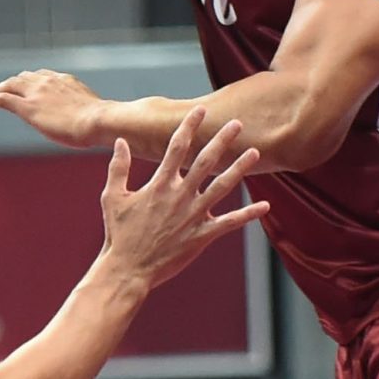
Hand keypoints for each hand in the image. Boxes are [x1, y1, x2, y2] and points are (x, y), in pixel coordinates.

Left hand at [0, 68, 108, 149]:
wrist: (97, 121)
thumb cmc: (102, 122)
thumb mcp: (94, 111)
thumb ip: (86, 110)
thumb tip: (94, 121)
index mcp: (65, 80)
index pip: (44, 76)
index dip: (33, 80)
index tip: (28, 84)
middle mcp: (48, 81)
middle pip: (24, 77)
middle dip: (14, 82)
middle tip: (5, 88)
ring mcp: (37, 93)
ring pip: (11, 85)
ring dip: (0, 88)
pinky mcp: (27, 107)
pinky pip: (3, 99)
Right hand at [96, 114, 267, 291]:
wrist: (127, 269)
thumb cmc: (119, 234)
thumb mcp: (112, 197)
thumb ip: (118, 167)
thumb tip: (120, 141)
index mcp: (159, 184)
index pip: (176, 147)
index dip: (189, 126)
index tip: (201, 110)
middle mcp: (179, 196)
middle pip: (205, 161)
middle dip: (222, 140)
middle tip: (238, 123)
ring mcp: (192, 216)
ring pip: (222, 187)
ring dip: (239, 168)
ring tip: (254, 152)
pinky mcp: (201, 236)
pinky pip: (229, 223)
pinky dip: (248, 214)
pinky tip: (266, 205)